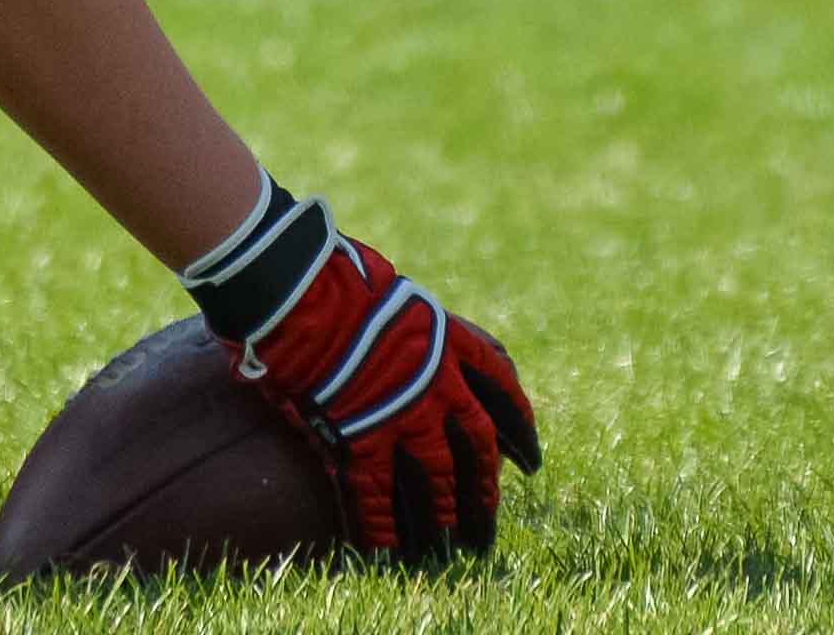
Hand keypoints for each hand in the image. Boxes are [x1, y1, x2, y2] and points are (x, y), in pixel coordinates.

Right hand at [224, 225, 539, 556]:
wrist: (302, 292)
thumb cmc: (335, 279)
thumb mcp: (392, 293)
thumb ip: (407, 326)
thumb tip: (401, 334)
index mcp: (449, 342)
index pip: (500, 388)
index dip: (520, 425)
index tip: (531, 459)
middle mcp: (437, 386)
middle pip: (475, 449)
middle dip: (484, 492)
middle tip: (489, 526)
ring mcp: (402, 417)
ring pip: (437, 481)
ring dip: (444, 519)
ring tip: (452, 552)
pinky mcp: (360, 440)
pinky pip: (377, 496)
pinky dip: (383, 529)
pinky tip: (390, 555)